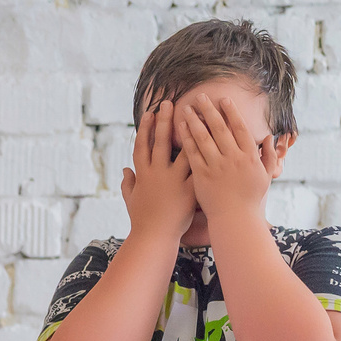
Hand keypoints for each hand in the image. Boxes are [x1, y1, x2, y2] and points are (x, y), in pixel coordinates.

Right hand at [119, 99, 196, 245]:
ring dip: (189, 131)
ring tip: (195, 115)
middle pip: (160, 142)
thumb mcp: (131, 199)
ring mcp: (173, 180)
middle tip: (169, 103)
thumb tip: (125, 171)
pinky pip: (200, 167)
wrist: (155, 237)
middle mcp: (156, 173)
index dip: (146, 128)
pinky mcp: (189, 188)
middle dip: (165, 121)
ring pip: (183, 150)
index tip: (150, 113)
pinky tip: (216, 140)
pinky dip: (208, 154)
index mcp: (142, 174)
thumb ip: (128, 183)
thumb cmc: (142, 221)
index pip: (142, 146)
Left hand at [174, 89, 273, 228]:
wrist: (235, 219)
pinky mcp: (202, 176)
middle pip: (219, 129)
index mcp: (249, 156)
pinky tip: (180, 128)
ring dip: (195, 121)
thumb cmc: (250, 198)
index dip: (231, 113)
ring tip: (186, 108)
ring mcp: (216, 167)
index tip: (224, 100)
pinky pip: (193, 154)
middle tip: (200, 96)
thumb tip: (270, 139)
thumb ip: (269, 157)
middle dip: (209, 111)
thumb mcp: (266, 176)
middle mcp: (233, 158)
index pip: (240, 128)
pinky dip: (187, 139)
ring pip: (204, 139)